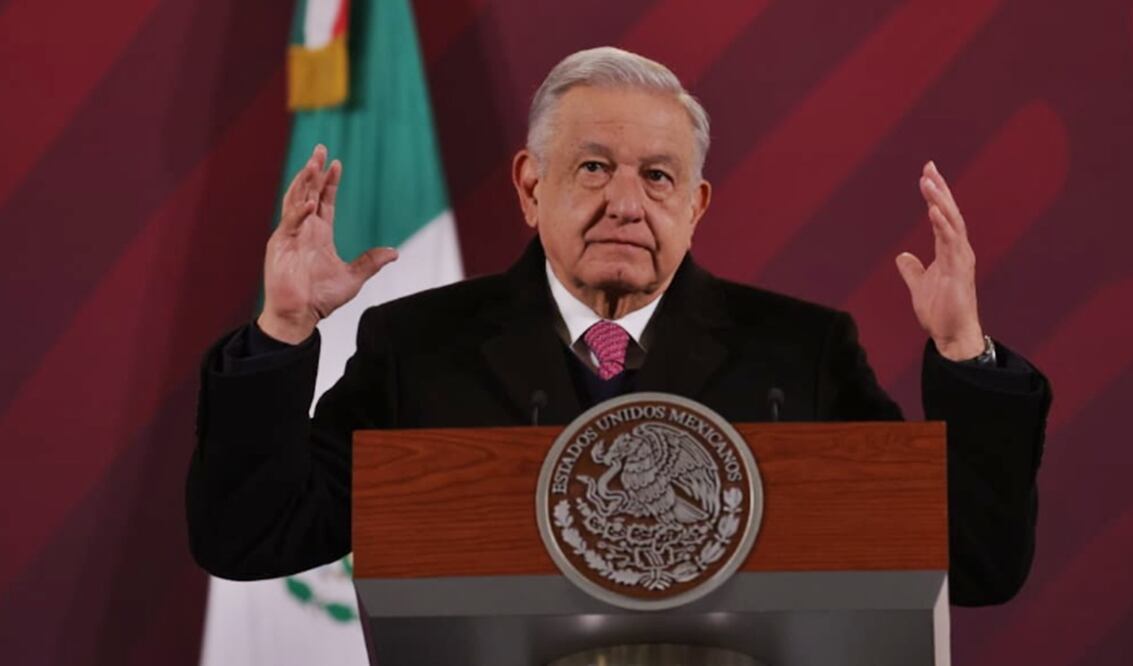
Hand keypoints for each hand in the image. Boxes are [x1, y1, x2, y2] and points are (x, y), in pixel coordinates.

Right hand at [258, 145, 397, 342]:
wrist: (300, 316)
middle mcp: (304, 230)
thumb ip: (371, 262)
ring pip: (295, 200)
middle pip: (308, 192)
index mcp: (319, 233)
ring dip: (303, 181)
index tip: (336, 164)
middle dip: (314, 171)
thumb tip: (395, 253)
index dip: (329, 182)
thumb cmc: (321, 298)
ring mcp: (290, 235)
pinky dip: (299, 212)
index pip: (324, 201)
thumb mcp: (353, 277)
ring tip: (312, 163)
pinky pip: (289, 223)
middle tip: (320, 149)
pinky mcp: (279, 245)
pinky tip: (311, 203)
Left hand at [895, 162, 984, 360]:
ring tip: (929, 182)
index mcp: (949, 251)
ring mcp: (960, 260)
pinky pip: (951, 243)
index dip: (936, 195)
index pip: (943, 216)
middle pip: (950, 213)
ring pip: (952, 223)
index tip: (927, 173)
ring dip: (940, 201)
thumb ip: (912, 270)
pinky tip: (934, 210)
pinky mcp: (959, 271)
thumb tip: (902, 257)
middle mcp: (958, 251)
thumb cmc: (941, 312)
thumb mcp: (919, 286)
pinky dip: (943, 225)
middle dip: (940, 189)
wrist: (951, 335)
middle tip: (928, 167)